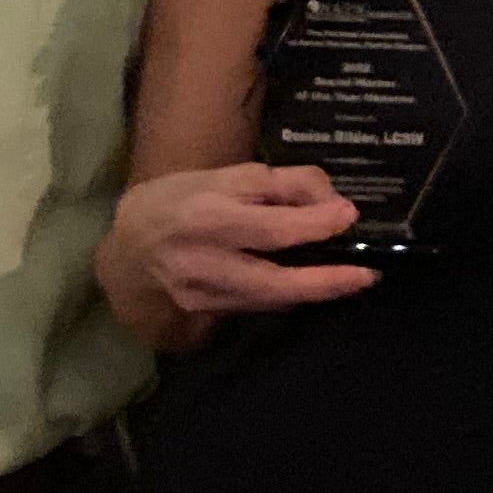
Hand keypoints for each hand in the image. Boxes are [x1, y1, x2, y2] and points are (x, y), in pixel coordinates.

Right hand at [101, 163, 373, 340]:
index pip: (268, 227)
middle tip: (367, 273)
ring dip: (315, 292)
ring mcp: (203, 295)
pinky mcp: (206, 315)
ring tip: (355, 280)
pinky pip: (257, 306)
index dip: (313, 223)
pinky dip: (289, 297)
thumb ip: (276, 184)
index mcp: (205, 217)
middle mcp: (203, 262)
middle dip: (324, 280)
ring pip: (269, 299)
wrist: (126, 252)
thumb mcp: (223, 176)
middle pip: (272, 278)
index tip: (348, 214)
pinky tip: (316, 288)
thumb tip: (329, 198)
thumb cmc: (180, 200)